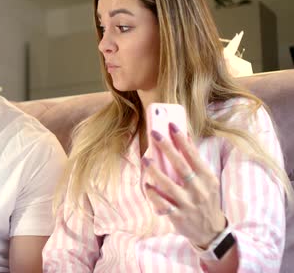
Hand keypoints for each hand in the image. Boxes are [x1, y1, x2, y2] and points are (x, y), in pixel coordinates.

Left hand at [142, 122, 225, 248]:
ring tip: (145, 158)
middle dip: (167, 148)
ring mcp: (188, 203)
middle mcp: (198, 190)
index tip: (171, 125)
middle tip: (155, 133)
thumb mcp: (207, 181)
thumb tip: (184, 138)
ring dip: (155, 171)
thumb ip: (195, 162)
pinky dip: (154, 194)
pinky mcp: (178, 216)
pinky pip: (162, 204)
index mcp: (207, 178)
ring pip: (168, 185)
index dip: (182, 140)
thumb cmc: (206, 199)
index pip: (193, 155)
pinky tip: (147, 185)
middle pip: (181, 166)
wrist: (211, 231)